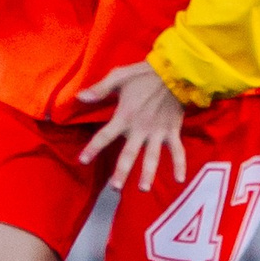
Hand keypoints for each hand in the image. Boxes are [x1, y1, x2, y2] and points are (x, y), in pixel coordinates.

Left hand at [75, 62, 187, 192]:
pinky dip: (180, 165)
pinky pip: (177, 151)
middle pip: (129, 154)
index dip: (93, 148)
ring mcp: (158, 132)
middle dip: (121, 172)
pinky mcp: (172, 131)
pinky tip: (180, 180)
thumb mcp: (119, 76)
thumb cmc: (144, 74)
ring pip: (152, 157)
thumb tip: (79, 97)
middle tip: (115, 188)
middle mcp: (140, 128)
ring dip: (148, 174)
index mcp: (125, 116)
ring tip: (143, 189)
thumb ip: (99, 90)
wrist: (176, 71)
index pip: (105, 136)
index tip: (82, 161)